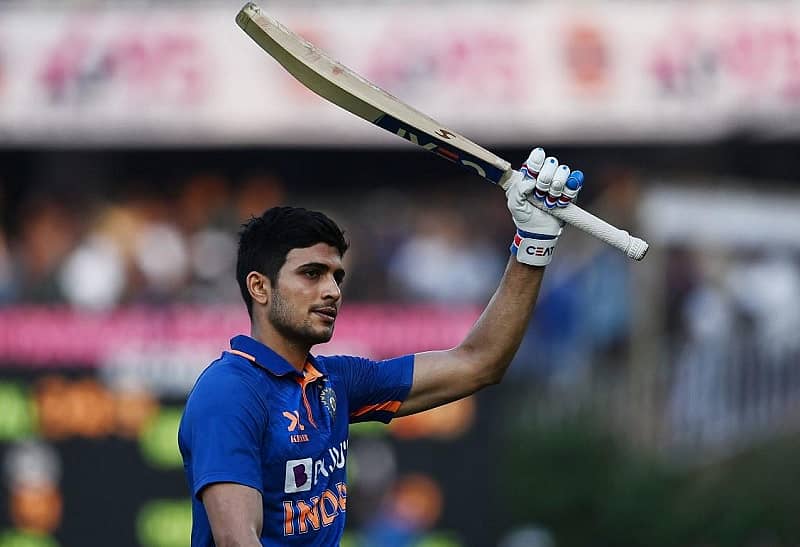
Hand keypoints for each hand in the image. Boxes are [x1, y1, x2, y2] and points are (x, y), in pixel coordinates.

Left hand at [506, 147, 583, 265]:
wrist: (539, 232)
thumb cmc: (525, 216)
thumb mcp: (514, 204)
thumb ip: (517, 189)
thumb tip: (531, 181)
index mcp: (530, 174)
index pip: (535, 158)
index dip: (536, 161)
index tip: (534, 172)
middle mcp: (545, 174)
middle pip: (551, 163)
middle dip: (545, 179)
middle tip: (540, 193)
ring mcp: (559, 181)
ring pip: (564, 171)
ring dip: (556, 188)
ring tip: (549, 201)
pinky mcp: (571, 190)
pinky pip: (575, 181)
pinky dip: (569, 191)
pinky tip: (561, 200)